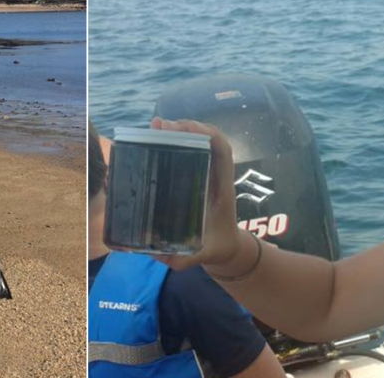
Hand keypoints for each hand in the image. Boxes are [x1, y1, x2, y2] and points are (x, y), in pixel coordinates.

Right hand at [148, 118, 250, 271]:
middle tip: (158, 126)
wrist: (228, 249)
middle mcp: (216, 177)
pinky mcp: (198, 178)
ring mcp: (208, 175)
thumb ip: (185, 257)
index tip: (180, 129)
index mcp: (222, 188)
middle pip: (209, 141)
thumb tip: (155, 253)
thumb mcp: (203, 255)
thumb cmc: (217, 248)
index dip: (206, 134)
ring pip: (199, 144)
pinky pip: (190, 154)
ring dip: (179, 132)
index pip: (222, 151)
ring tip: (155, 127)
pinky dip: (176, 143)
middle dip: (185, 128)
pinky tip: (157, 142)